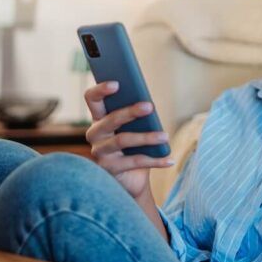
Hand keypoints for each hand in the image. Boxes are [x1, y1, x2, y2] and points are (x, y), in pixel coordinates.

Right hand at [84, 80, 173, 200]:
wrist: (132, 178)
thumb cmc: (135, 145)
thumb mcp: (136, 126)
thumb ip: (138, 113)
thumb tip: (148, 105)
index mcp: (100, 118)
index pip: (92, 99)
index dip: (100, 90)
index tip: (116, 83)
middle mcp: (95, 134)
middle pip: (110, 119)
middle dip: (130, 112)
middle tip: (149, 106)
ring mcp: (100, 153)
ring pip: (122, 140)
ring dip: (146, 137)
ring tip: (165, 136)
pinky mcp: (110, 169)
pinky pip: (134, 162)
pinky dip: (155, 160)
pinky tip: (169, 159)